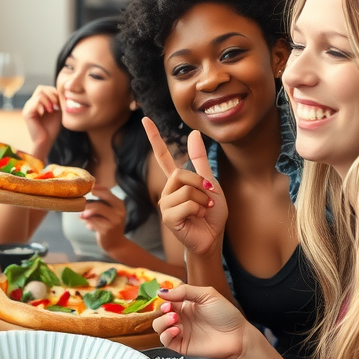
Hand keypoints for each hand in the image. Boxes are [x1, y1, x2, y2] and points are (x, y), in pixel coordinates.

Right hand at [22, 85, 62, 154]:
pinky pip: (34, 102)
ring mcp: (28, 108)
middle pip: (41, 88)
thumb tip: (58, 90)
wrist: (46, 141)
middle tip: (56, 105)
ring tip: (51, 110)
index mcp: (37, 102)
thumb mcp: (57, 111)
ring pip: (39, 94)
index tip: (59, 103)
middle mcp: (31, 103)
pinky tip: (44, 113)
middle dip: (51, 95)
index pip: (44, 88)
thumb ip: (56, 100)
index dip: (53, 92)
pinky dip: (42, 106)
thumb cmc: (51, 128)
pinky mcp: (26, 113)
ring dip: (48, 101)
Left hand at [79, 186, 126, 254]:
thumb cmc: (111, 226)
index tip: (87, 188)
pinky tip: (86, 224)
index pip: (108, 193)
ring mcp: (114, 221)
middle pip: (101, 202)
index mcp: (120, 205)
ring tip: (81, 215)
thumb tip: (87, 193)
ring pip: (96, 211)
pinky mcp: (107, 230)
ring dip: (85, 212)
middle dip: (88, 202)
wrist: (117, 245)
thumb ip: (101, 203)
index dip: (96, 189)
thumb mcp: (110, 213)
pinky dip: (87, 221)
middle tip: (79, 203)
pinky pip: (93, 221)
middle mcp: (119, 212)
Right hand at [144, 118, 227, 257]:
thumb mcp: (211, 184)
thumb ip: (200, 161)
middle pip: (180, 173)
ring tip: (203, 210)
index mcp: (176, 181)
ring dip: (202, 200)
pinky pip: (185, 204)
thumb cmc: (211, 214)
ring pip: (185, 190)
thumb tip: (193, 133)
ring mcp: (165, 204)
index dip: (154, 137)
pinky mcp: (167, 217)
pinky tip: (197, 218)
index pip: (162, 156)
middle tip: (208, 199)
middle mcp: (167, 190)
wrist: (213, 239)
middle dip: (200, 185)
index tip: (145, 119)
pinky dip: (198, 210)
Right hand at [151, 282, 247, 358]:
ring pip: (158, 327)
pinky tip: (177, 330)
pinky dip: (166, 334)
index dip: (163, 299)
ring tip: (175, 319)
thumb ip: (184, 291)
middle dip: (161, 310)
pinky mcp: (181, 346)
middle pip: (158, 313)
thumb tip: (161, 292)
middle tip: (170, 309)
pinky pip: (165, 341)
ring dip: (162, 321)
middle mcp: (180, 318)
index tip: (166, 298)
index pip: (166, 300)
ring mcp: (180, 332)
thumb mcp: (207, 295)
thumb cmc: (226, 314)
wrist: (238, 336)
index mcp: (185, 305)